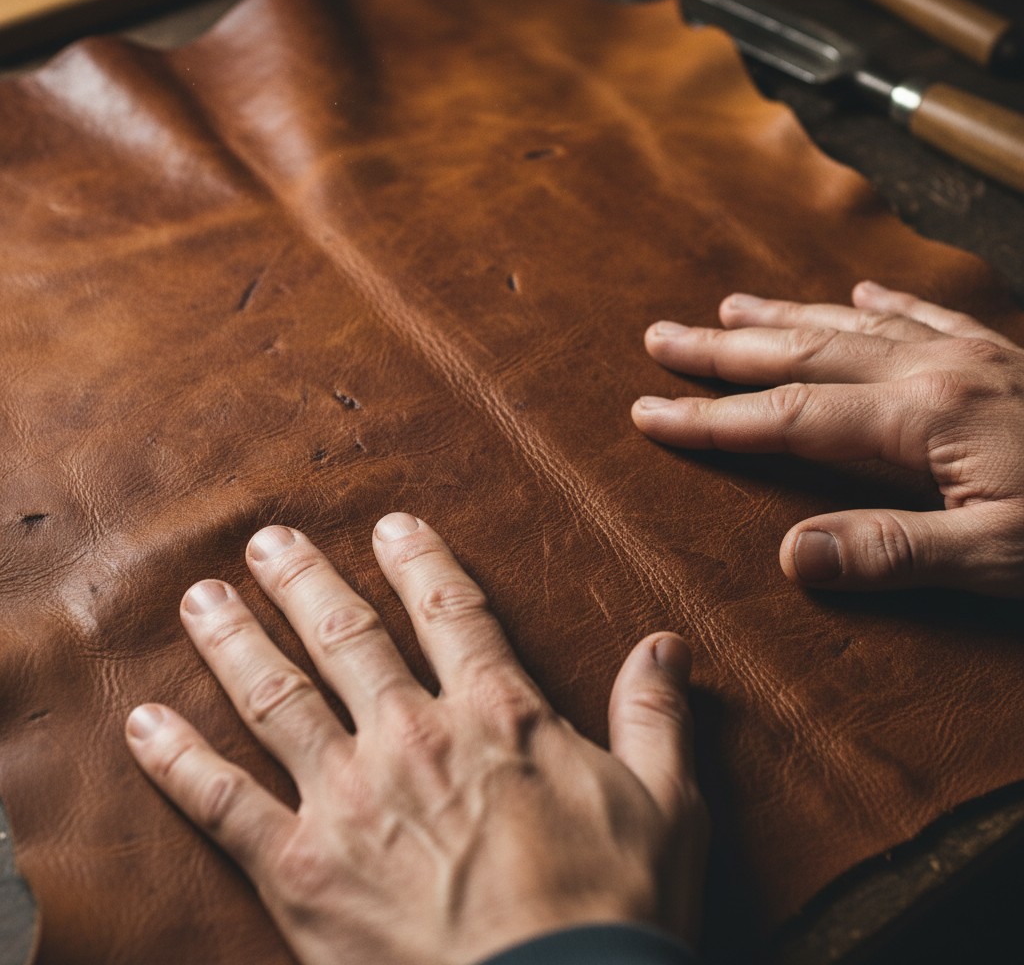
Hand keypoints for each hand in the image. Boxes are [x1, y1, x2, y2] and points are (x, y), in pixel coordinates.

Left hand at [125, 514, 707, 964]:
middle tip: (268, 542)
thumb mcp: (666, 804)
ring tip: (201, 598)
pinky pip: (221, 802)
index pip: (450, 610)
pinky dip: (177, 759)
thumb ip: (655, 714)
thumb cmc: (614, 911)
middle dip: (304, 581)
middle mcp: (412, 736)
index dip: (419, 560)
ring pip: (275, 694)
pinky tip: (143, 723)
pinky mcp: (299, 870)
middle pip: (347, 635)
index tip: (391, 526)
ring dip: (233, 639)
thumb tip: (666, 643)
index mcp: (497, 716)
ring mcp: (348, 799)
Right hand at [632, 282, 1023, 597]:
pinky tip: (859, 293)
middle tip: (661, 337)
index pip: (790, 415)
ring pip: (854, 325)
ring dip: (784, 317)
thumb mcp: (1003, 558)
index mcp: (927, 414)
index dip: (712, 418)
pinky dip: (882, 304)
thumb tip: (792, 556)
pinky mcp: (1004, 358)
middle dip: (723, 349)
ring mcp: (974, 355)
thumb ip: (897, 552)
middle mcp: (939, 368)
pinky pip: (927, 315)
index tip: (649, 413)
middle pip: (805, 352)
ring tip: (730, 307)